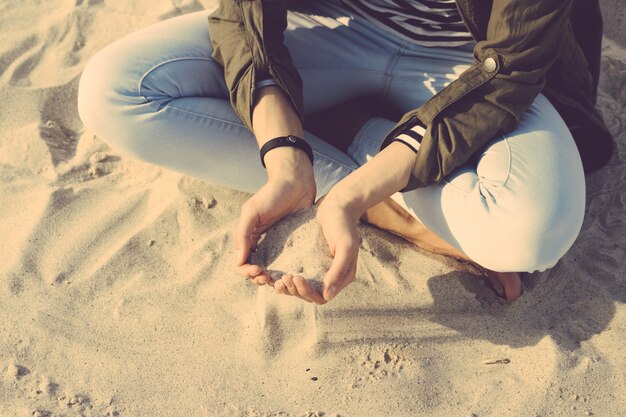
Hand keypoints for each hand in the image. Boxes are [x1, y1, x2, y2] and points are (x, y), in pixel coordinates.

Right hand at [234, 150, 315, 285]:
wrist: (297, 181)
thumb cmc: (272, 193)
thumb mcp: (252, 211)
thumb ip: (243, 234)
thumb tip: (238, 260)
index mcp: (249, 238)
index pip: (241, 263)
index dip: (246, 271)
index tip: (258, 270)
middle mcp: (263, 244)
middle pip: (255, 271)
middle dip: (258, 278)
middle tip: (269, 278)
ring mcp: (280, 246)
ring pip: (273, 270)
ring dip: (273, 279)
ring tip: (281, 279)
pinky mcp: (296, 244)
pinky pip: (291, 263)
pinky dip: (289, 272)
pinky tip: (295, 274)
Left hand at [273, 190, 360, 303]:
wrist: (338, 204)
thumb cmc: (344, 224)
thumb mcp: (345, 247)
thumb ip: (338, 271)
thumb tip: (327, 295)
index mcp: (341, 277)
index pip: (321, 297)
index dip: (306, 293)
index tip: (295, 278)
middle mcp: (329, 276)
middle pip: (308, 295)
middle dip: (294, 290)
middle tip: (283, 278)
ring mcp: (318, 268)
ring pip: (299, 286)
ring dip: (288, 286)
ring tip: (278, 277)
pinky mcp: (308, 259)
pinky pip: (296, 272)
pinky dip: (286, 274)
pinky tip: (275, 271)